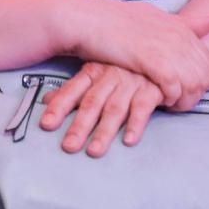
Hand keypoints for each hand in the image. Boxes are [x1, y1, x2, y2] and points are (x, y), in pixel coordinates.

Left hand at [38, 62, 163, 156]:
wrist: (162, 58)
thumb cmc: (126, 69)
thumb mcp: (98, 75)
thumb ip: (74, 89)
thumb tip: (47, 99)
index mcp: (95, 71)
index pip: (72, 90)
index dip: (59, 107)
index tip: (46, 124)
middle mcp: (110, 75)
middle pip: (92, 103)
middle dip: (79, 126)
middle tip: (68, 146)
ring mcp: (131, 82)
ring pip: (115, 108)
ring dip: (104, 131)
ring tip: (94, 151)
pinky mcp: (152, 89)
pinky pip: (143, 107)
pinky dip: (136, 124)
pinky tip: (129, 140)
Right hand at [63, 0, 208, 109]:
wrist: (86, 19)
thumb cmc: (112, 20)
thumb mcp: (152, 16)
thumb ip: (182, 23)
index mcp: (178, 25)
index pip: (207, 60)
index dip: (199, 80)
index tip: (184, 90)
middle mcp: (177, 34)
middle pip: (205, 74)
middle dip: (195, 93)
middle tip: (178, 103)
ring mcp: (167, 46)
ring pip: (193, 84)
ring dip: (184, 100)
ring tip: (170, 106)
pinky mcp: (153, 60)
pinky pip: (175, 88)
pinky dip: (171, 99)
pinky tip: (160, 102)